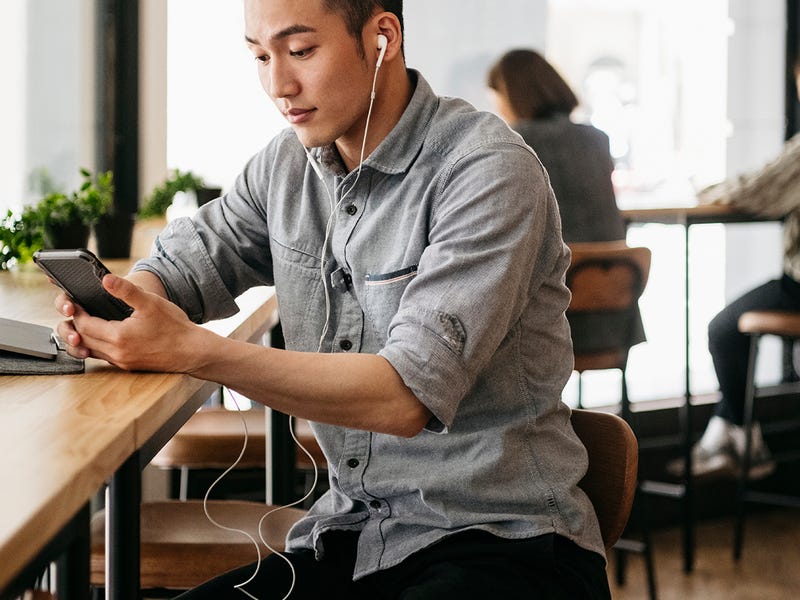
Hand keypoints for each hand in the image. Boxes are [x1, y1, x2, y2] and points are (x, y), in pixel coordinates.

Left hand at [55, 274, 206, 371]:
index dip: (77, 311)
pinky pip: (104, 356)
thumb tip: (105, 279)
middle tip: (77, 309)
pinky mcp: (129, 366)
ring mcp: (123, 362)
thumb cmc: (175, 327)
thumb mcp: (151, 303)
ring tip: (86, 322)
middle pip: (83, 338)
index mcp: (119, 337)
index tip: (76, 301)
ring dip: (85, 337)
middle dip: (76, 324)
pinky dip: (97, 345)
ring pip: (91, 350)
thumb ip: (126, 290)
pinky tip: (104, 335)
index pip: (84, 324)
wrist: (193, 352)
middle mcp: (117, 353)